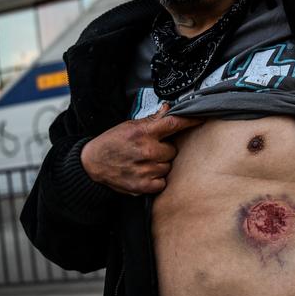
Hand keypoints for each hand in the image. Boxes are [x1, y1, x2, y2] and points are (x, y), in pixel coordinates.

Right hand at [81, 104, 202, 194]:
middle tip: (150, 150)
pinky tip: (144, 173)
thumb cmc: (112, 142)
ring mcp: (145, 170)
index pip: (174, 124)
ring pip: (168, 167)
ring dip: (160, 165)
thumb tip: (169, 109)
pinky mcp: (143, 186)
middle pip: (173, 151)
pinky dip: (156, 179)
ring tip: (143, 162)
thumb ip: (152, 121)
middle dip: (165, 150)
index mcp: (144, 133)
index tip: (203, 118)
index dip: (190, 121)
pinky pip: (162, 182)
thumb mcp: (130, 126)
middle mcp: (147, 151)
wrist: (92, 164)